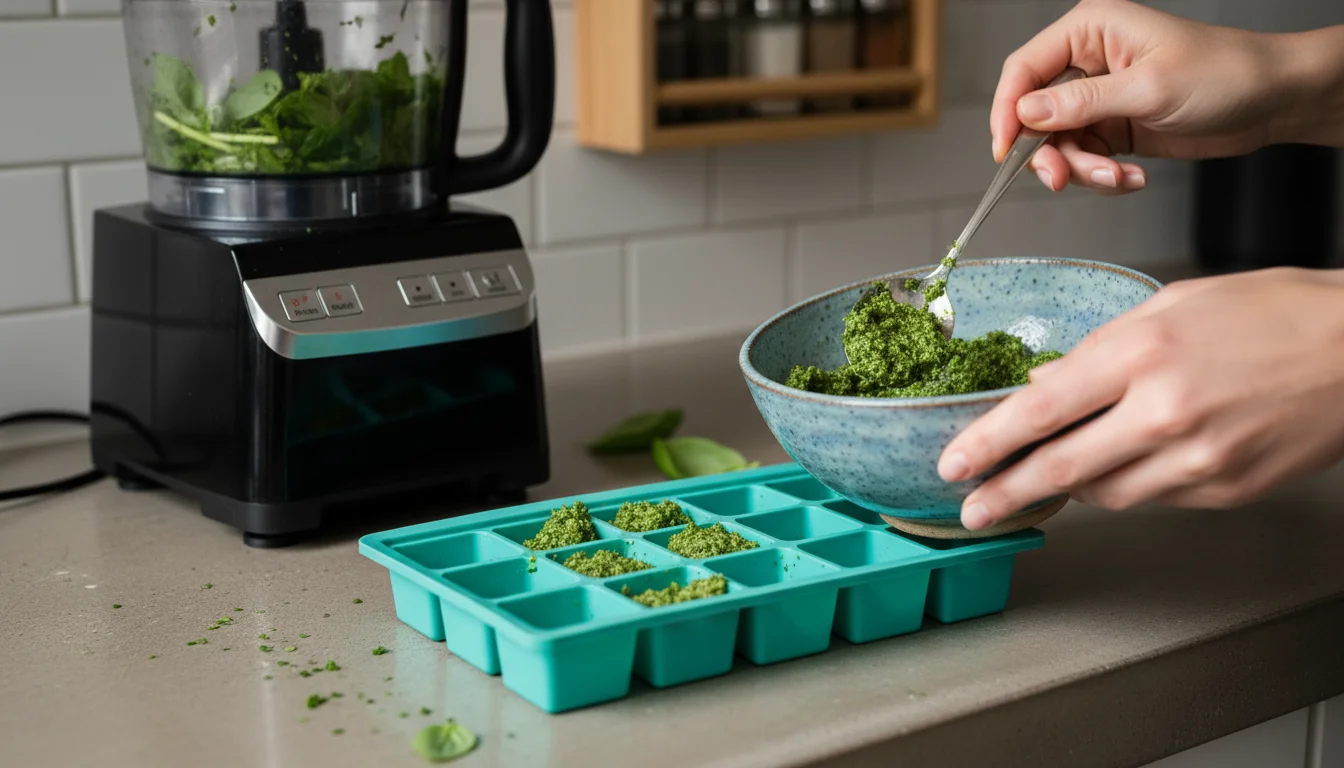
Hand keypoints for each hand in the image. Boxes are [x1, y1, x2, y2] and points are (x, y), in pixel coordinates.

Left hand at [937, 268, 1343, 529]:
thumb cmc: (1272, 313)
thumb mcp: (1173, 306)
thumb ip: (1099, 349)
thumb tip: (1043, 384)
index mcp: (1142, 353)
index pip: (1040, 410)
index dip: (988, 442)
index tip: (952, 462)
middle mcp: (1164, 412)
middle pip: (1059, 468)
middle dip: (1003, 492)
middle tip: (970, 507)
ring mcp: (1198, 460)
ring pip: (1103, 493)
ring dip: (1068, 486)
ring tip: (1047, 475)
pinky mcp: (1225, 491)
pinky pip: (1152, 497)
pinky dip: (1126, 484)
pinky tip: (1124, 463)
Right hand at [991, 0, 1343, 194]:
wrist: (1273, 100)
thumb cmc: (1224, 73)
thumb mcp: (1148, 88)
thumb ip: (1081, 103)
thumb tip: (1025, 115)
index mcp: (1091, 31)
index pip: (1024, 68)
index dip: (1007, 110)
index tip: (1004, 149)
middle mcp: (1088, 62)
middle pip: (1034, 114)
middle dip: (1048, 153)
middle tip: (1061, 179)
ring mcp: (1100, 97)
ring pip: (1059, 144)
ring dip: (1083, 171)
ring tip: (1117, 179)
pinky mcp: (1113, 128)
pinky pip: (1086, 159)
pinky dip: (1102, 177)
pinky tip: (1132, 179)